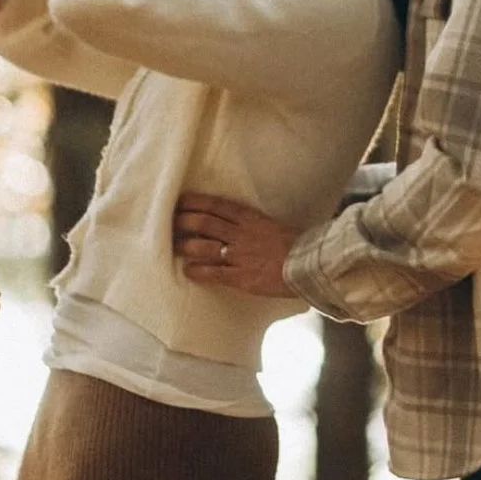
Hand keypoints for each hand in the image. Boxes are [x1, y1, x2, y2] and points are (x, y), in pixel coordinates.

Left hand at [173, 193, 299, 296]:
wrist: (310, 266)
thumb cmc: (297, 245)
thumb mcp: (274, 225)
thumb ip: (254, 223)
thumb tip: (238, 222)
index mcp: (251, 218)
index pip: (216, 206)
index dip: (196, 203)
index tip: (181, 201)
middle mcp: (241, 233)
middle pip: (204, 223)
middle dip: (184, 221)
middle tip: (170, 222)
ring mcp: (240, 255)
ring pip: (204, 246)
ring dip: (185, 246)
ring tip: (174, 246)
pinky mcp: (242, 277)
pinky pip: (214, 273)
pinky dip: (198, 271)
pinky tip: (188, 271)